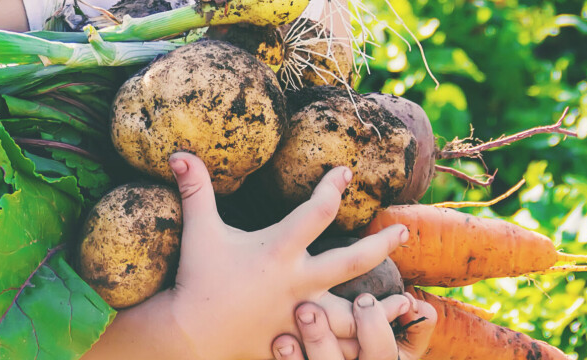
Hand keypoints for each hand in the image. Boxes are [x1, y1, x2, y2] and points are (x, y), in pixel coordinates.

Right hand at [163, 152, 409, 358]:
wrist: (189, 333)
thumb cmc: (196, 278)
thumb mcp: (199, 230)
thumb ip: (195, 190)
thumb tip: (178, 152)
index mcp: (278, 250)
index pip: (317, 210)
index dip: (333, 186)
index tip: (346, 172)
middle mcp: (297, 281)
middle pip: (353, 260)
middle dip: (382, 243)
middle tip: (403, 230)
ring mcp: (300, 315)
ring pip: (354, 313)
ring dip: (382, 307)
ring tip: (408, 300)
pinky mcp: (297, 341)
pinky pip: (334, 346)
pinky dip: (356, 344)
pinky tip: (374, 340)